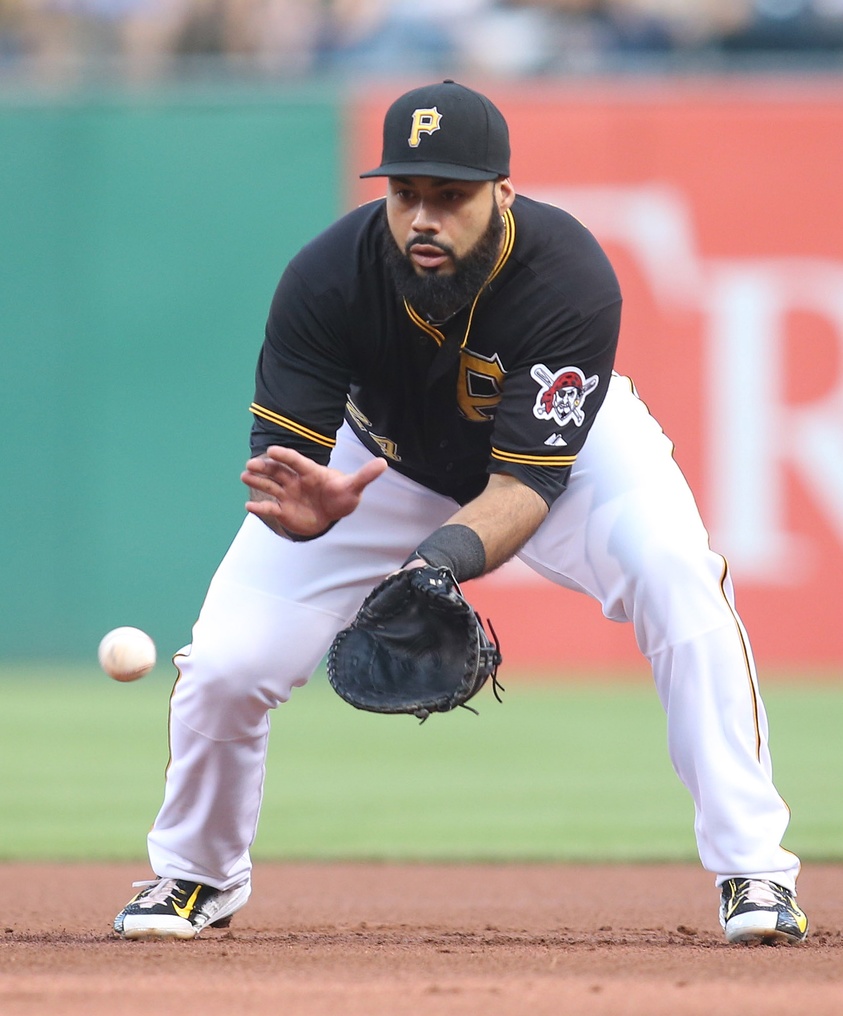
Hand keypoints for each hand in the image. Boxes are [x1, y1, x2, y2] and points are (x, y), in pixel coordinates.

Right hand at [241, 446, 386, 538]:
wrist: (332, 513)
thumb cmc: (342, 496)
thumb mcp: (354, 486)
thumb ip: (365, 475)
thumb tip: (384, 463)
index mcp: (311, 472)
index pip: (296, 461)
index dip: (285, 456)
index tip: (272, 450)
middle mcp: (296, 481)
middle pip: (278, 472)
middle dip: (264, 468)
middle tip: (250, 464)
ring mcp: (288, 494)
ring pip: (270, 486)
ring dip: (258, 482)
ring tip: (245, 476)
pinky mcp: (283, 509)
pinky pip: (270, 508)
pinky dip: (260, 508)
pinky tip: (249, 508)